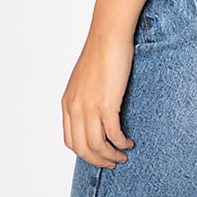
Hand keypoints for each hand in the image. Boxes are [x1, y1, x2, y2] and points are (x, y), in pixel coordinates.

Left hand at [61, 30, 135, 167]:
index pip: (70, 140)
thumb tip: (94, 114)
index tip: (98, 155)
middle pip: (82, 149)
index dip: (85, 153)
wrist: (108, 34)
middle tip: (112, 162)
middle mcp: (75, 108)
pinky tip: (128, 142)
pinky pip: (113, 134)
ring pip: (97, 146)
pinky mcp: (106, 103)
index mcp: (67, 103)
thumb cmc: (101, 51)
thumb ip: (84, 97)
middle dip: (98, 160)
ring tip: (123, 156)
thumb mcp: (84, 79)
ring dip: (111, 156)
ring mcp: (89, 107)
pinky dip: (121, 143)